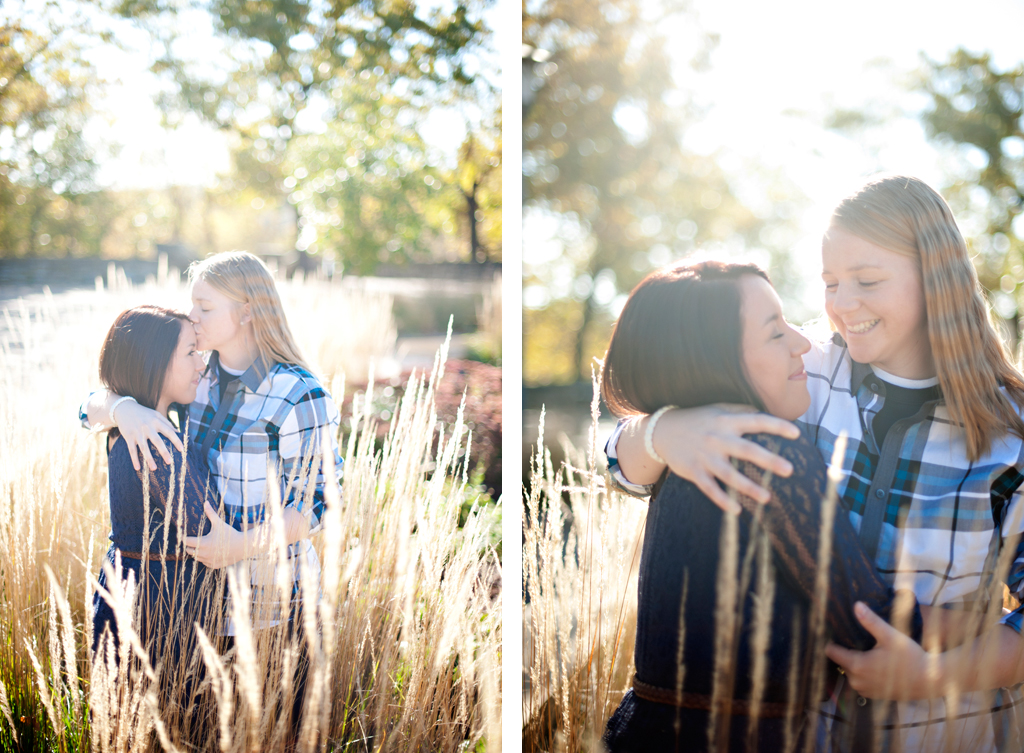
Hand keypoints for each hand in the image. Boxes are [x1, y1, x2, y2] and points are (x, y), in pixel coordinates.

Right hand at [115, 399, 183, 471]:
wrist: (124, 409)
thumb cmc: (144, 413)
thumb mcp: (156, 415)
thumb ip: (167, 423)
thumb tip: (178, 433)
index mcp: (156, 421)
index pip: (168, 432)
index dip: (176, 440)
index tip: (182, 449)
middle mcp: (147, 427)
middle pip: (157, 441)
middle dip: (164, 452)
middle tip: (170, 462)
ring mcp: (137, 433)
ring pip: (144, 448)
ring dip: (149, 459)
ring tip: (154, 469)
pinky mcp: (128, 437)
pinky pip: (132, 450)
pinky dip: (134, 459)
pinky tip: (138, 468)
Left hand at [183, 502, 245, 568]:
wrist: (242, 546)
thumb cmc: (230, 534)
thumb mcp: (219, 523)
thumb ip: (211, 513)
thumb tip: (205, 502)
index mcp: (203, 543)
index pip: (186, 542)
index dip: (184, 538)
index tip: (184, 535)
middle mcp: (203, 553)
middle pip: (189, 551)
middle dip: (190, 545)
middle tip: (193, 540)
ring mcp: (208, 560)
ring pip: (196, 557)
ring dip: (197, 552)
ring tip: (201, 546)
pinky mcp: (213, 565)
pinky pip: (204, 563)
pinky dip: (204, 558)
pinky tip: (210, 553)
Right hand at [649, 404, 799, 512]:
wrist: (662, 431)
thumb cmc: (696, 420)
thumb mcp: (717, 409)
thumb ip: (740, 410)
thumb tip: (765, 412)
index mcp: (726, 421)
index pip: (756, 421)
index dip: (776, 426)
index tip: (796, 433)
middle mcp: (717, 438)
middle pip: (746, 450)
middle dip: (768, 460)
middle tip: (789, 470)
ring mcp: (705, 456)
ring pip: (730, 474)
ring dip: (749, 487)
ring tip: (768, 498)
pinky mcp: (694, 471)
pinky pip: (710, 488)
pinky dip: (722, 500)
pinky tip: (737, 510)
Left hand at [825, 602, 932, 700]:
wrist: (929, 680)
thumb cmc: (910, 657)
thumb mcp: (890, 636)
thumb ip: (871, 621)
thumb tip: (856, 605)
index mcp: (857, 665)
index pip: (831, 652)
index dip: (830, 641)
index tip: (832, 631)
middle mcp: (857, 680)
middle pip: (840, 662)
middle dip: (845, 651)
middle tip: (852, 638)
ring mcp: (864, 690)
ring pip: (850, 672)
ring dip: (854, 663)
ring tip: (864, 649)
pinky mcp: (873, 695)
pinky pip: (860, 681)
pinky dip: (863, 673)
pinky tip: (873, 663)